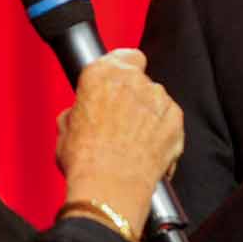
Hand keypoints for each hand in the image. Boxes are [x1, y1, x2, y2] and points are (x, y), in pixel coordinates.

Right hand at [55, 48, 183, 229]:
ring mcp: (158, 99)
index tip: (119, 82)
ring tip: (132, 142)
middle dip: (134, 98)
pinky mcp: (176, 121)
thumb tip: (81, 112)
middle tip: (120, 122)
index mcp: (102, 74)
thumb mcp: (65, 127)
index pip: (125, 55)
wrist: (110, 186)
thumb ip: (79, 108)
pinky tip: (146, 151)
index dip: (124, 69)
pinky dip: (163, 134)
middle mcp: (134, 80)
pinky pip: (170, 122)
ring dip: (149, 116)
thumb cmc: (85, 160)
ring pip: (157, 101)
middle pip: (141, 82)